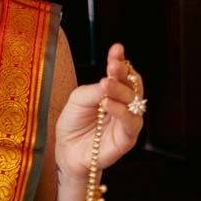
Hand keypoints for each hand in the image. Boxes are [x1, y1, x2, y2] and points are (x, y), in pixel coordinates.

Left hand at [54, 43, 143, 176]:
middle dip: (123, 73)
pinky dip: (120, 110)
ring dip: (120, 90)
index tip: (117, 49)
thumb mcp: (78, 100)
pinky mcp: (128, 138)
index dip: (120, 61)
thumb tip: (108, 82)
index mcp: (113, 92)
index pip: (121, 74)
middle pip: (132, 84)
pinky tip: (107, 103)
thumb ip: (93, 91)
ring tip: (105, 83)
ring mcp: (128, 120)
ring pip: (134, 101)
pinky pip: (130, 121)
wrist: (67, 152)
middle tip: (111, 66)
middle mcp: (124, 104)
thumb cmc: (73, 124)